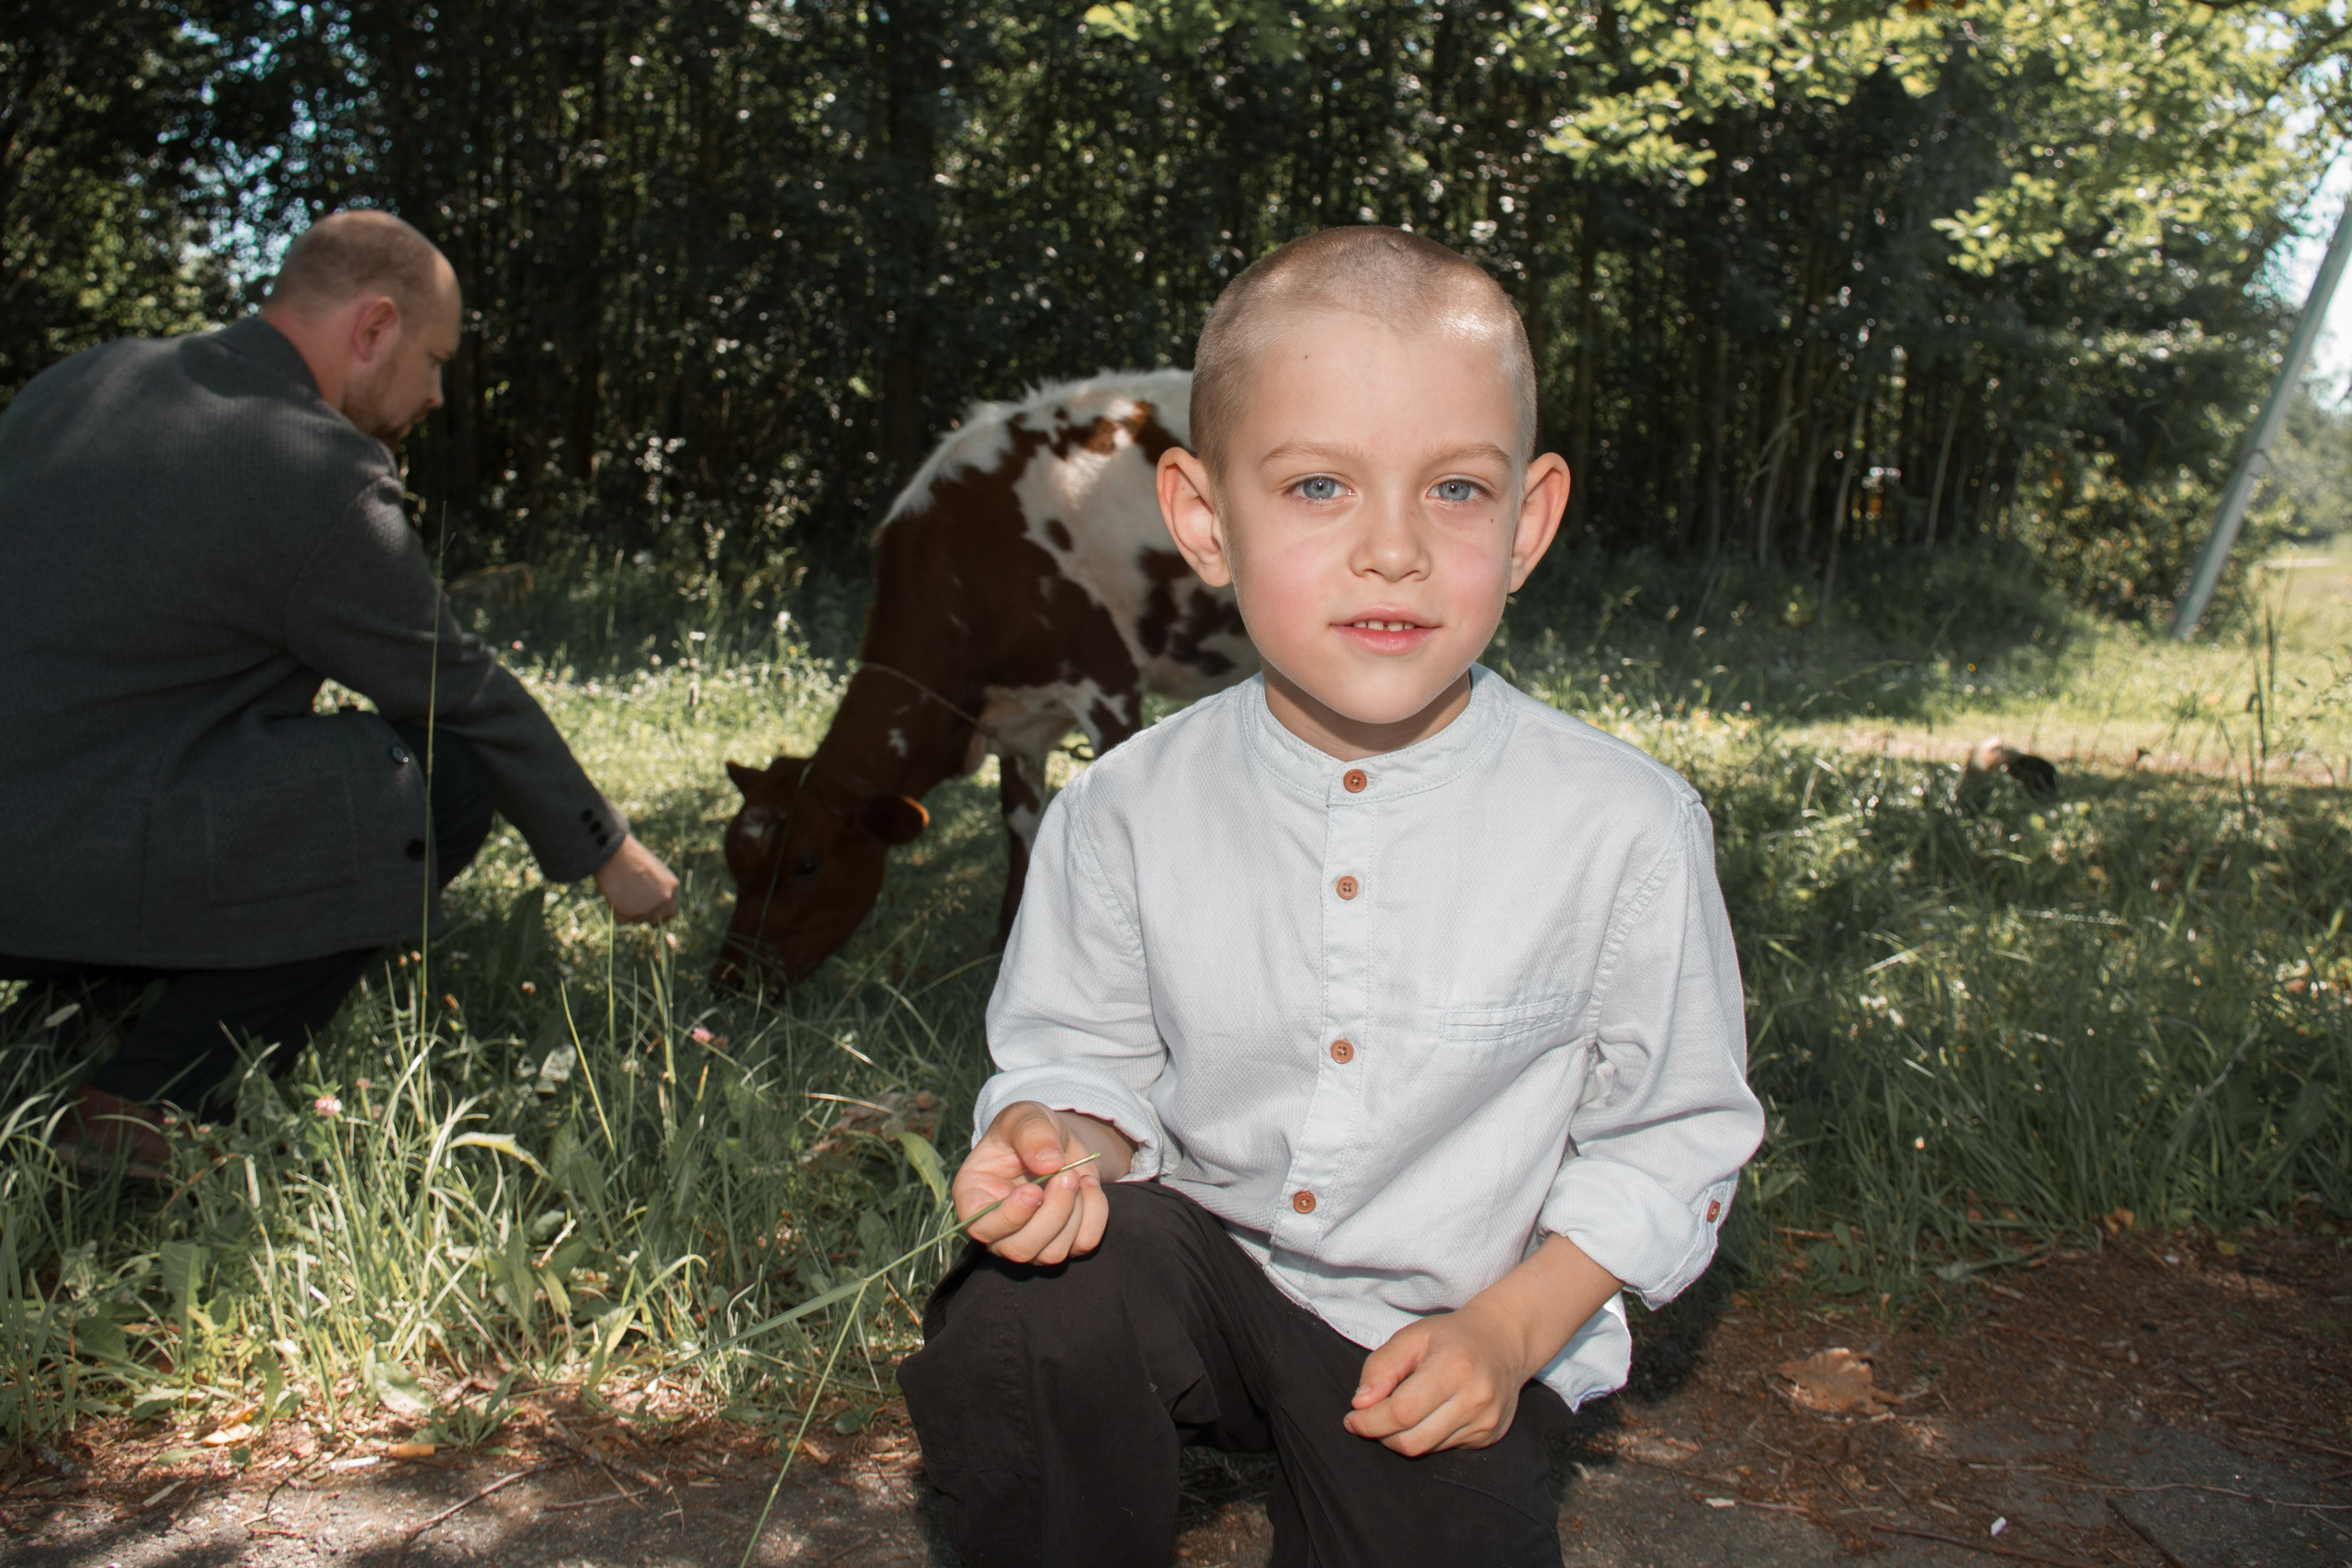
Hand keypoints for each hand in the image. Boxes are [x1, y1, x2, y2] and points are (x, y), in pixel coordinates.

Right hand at [594, 833, 679, 922]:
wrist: (615, 854)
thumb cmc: (631, 858)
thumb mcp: (654, 871)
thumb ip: (659, 888)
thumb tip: (654, 903)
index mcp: (672, 887)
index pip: (671, 911)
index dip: (661, 915)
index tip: (653, 917)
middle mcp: (664, 899)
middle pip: (655, 919)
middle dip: (644, 916)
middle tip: (633, 908)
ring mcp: (648, 908)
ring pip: (637, 919)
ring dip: (629, 910)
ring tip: (622, 890)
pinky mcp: (631, 913)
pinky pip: (622, 918)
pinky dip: (617, 910)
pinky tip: (615, 894)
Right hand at [953, 1101, 1132, 1265]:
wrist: (1056, 1142)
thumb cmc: (1028, 1130)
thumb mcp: (1024, 1117)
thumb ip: (1031, 1134)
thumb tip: (1049, 1163)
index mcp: (974, 1197)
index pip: (981, 1227)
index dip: (1009, 1216)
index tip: (1034, 1190)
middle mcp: (998, 1229)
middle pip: (1019, 1249)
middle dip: (1051, 1215)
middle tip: (1068, 1176)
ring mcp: (1031, 1241)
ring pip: (1052, 1253)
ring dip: (1075, 1214)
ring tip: (1076, 1175)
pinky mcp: (1062, 1241)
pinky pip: (1082, 1244)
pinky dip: (1095, 1215)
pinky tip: (1089, 1186)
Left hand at [1343, 1305, 1529, 1454]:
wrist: (1504, 1342)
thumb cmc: (1451, 1337)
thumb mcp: (1411, 1337)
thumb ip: (1381, 1367)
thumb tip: (1361, 1404)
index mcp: (1454, 1368)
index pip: (1402, 1412)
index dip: (1370, 1421)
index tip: (1351, 1418)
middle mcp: (1475, 1400)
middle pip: (1412, 1440)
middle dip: (1381, 1435)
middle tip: (1369, 1419)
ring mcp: (1485, 1422)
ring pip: (1426, 1448)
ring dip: (1401, 1437)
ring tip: (1398, 1412)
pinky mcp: (1489, 1437)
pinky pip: (1443, 1448)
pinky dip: (1425, 1436)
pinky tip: (1428, 1414)